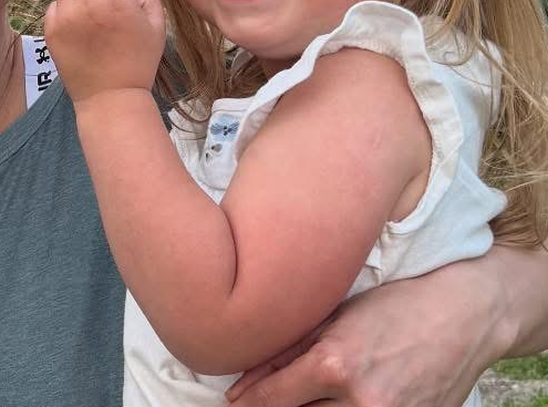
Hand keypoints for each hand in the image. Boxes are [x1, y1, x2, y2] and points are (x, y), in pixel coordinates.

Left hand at [44, 0, 164, 104]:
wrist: (110, 97)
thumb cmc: (138, 63)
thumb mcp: (157, 29)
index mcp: (118, 2)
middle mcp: (89, 5)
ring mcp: (66, 18)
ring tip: (89, 12)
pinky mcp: (51, 31)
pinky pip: (54, 5)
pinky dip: (64, 10)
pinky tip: (77, 26)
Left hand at [226, 256, 505, 406]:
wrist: (466, 315)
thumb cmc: (397, 305)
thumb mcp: (334, 317)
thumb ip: (288, 351)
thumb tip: (244, 383)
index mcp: (335, 364)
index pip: (273, 399)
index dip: (248, 400)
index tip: (234, 400)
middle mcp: (361, 400)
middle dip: (277, 406)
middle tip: (268, 395)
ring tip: (304, 394)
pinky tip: (337, 399)